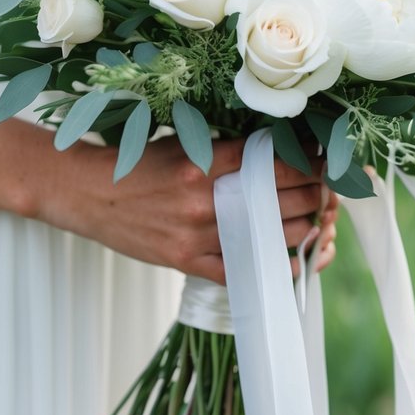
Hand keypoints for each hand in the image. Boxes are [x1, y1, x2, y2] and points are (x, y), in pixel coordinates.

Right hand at [41, 134, 338, 284]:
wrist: (88, 193)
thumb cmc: (136, 164)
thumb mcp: (182, 143)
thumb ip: (225, 148)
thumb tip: (276, 146)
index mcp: (204, 162)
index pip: (274, 163)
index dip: (309, 163)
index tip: (324, 161)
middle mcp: (203, 199)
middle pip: (279, 200)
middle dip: (313, 195)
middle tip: (326, 190)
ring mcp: (194, 234)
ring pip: (267, 237)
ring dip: (300, 229)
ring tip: (314, 221)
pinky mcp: (183, 261)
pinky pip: (237, 272)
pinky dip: (268, 269)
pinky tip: (288, 263)